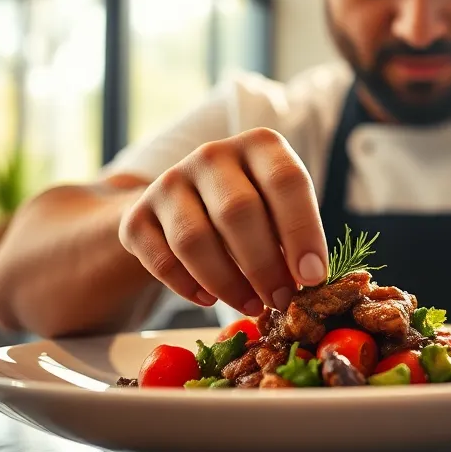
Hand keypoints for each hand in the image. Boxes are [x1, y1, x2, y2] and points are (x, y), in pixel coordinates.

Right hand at [118, 128, 327, 315]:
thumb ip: (294, 236)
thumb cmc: (254, 207)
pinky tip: (209, 300)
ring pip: (194, 239)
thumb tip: (308, 279)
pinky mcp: (137, 216)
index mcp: (259, 145)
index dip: (302, 232)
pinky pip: (160, 260)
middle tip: (281, 300)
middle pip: (238, 212)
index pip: (285, 181)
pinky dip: (186, 286)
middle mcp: (212, 155)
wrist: (187, 201)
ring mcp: (169, 182)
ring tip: (251, 306)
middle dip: (264, 266)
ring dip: (227, 282)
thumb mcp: (281, 206)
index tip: (313, 276)